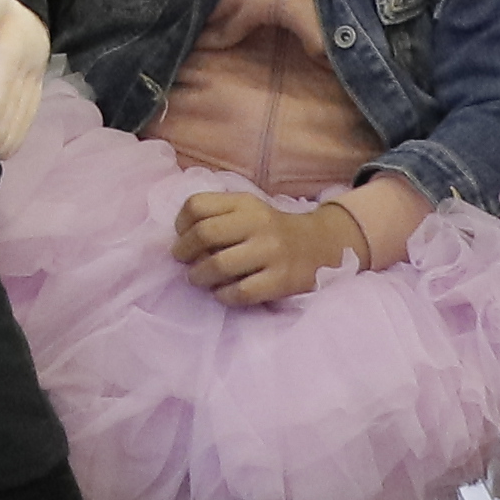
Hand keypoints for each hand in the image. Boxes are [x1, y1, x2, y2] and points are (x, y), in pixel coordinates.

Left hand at [0, 0, 47, 156]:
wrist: (23, 6)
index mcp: (13, 46)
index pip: (3, 80)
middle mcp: (29, 63)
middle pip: (17, 101)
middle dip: (3, 128)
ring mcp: (35, 75)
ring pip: (26, 109)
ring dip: (13, 133)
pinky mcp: (37, 83)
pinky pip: (31, 109)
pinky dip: (21, 129)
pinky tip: (10, 145)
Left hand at [169, 185, 360, 306]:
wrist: (320, 245)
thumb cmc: (271, 230)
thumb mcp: (248, 210)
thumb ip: (216, 215)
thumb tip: (178, 237)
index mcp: (246, 203)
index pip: (197, 206)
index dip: (181, 224)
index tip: (181, 236)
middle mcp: (259, 223)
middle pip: (204, 234)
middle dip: (184, 252)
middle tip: (183, 261)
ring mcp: (271, 252)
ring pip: (218, 266)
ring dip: (199, 276)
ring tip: (199, 279)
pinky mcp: (281, 280)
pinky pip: (240, 292)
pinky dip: (222, 295)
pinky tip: (222, 293)